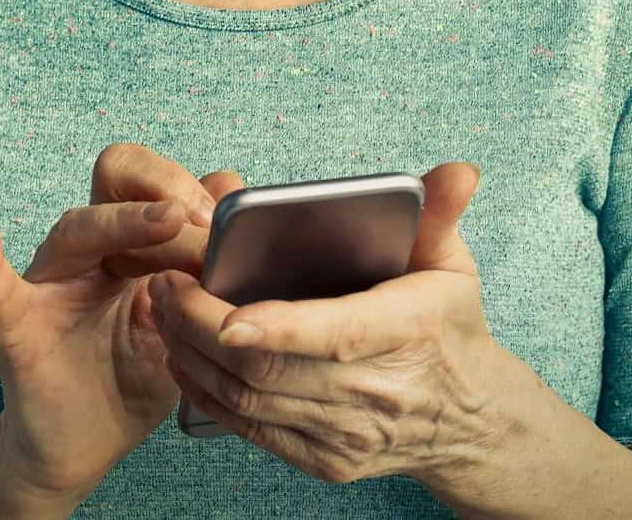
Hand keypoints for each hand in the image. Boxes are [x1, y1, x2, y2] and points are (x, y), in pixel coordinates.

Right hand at [0, 142, 244, 502]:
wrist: (81, 447)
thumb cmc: (131, 379)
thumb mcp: (183, 320)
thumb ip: (202, 262)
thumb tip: (230, 187)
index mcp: (131, 244)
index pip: (153, 184)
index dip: (188, 191)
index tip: (222, 221)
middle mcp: (88, 251)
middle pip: (113, 178)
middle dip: (161, 189)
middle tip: (200, 221)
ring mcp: (50, 285)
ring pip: (77, 230)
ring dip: (124, 221)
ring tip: (165, 220)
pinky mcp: (18, 329)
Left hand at [150, 161, 514, 488]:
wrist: (469, 420)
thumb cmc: (450, 327)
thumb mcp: (453, 265)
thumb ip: (440, 214)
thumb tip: (458, 171)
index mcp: (406, 333)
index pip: (333, 335)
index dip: (274, 327)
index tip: (221, 309)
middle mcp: (374, 393)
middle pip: (270, 370)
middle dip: (201, 328)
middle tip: (165, 282)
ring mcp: (347, 435)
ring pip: (250, 401)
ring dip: (193, 356)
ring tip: (163, 310)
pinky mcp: (325, 461)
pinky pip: (251, 430)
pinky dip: (208, 394)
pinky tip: (183, 358)